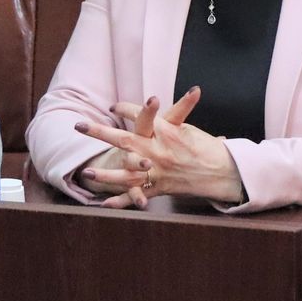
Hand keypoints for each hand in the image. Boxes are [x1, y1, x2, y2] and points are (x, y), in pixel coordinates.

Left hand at [74, 87, 244, 205]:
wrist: (222, 172)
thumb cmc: (205, 147)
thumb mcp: (188, 127)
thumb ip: (176, 112)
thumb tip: (172, 97)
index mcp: (165, 131)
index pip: (140, 115)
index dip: (125, 109)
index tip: (112, 107)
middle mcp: (158, 151)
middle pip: (124, 140)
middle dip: (99, 132)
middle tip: (79, 126)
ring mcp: (157, 172)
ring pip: (126, 174)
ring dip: (105, 174)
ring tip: (86, 172)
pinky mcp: (159, 188)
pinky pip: (137, 195)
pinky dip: (121, 201)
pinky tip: (104, 203)